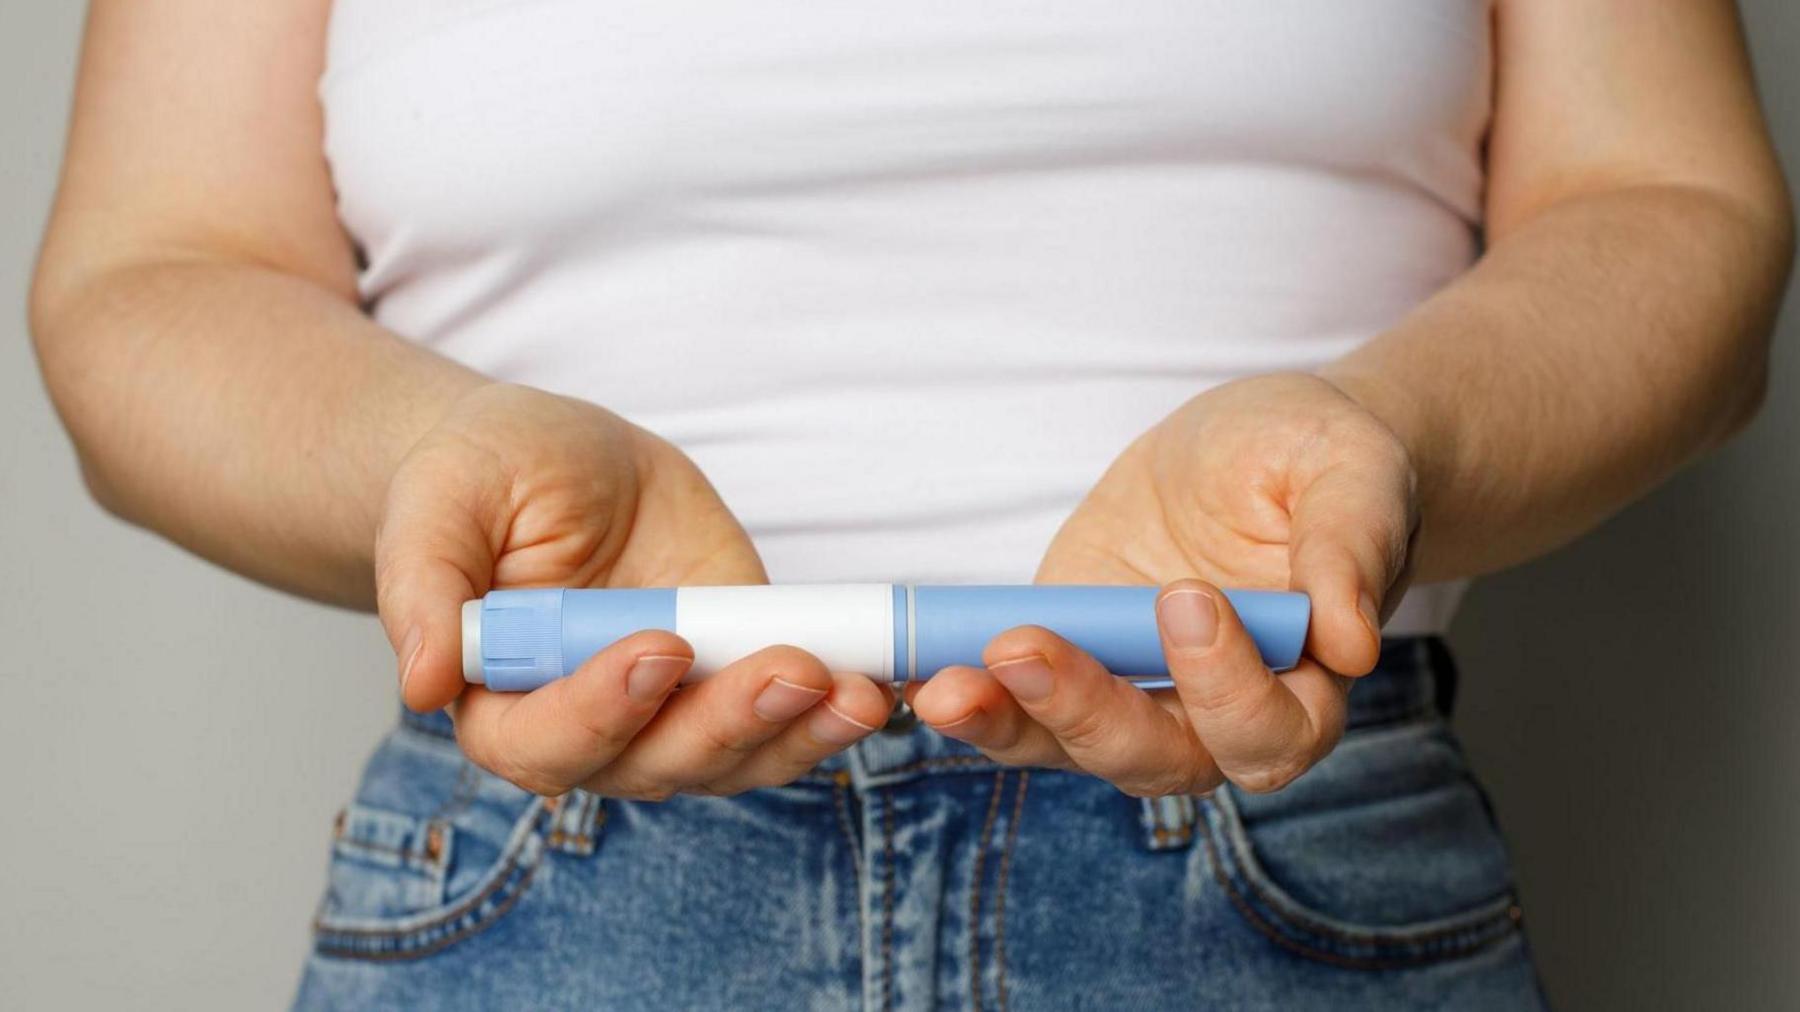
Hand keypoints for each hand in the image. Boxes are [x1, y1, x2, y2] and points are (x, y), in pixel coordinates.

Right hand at [376, 383, 890, 799]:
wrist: (552, 460)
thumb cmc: (480, 479)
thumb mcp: (438, 499)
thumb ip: (424, 584)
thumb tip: (419, 681)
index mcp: (500, 703)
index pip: (546, 740)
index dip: (603, 707)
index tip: (658, 648)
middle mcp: (591, 729)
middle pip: (658, 764)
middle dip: (728, 723)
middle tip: (793, 669)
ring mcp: (673, 709)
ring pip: (735, 757)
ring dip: (800, 733)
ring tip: (856, 690)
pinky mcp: (735, 674)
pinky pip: (785, 717)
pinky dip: (830, 709)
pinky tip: (875, 682)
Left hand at [908, 373, 1416, 795]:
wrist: (1262, 447)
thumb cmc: (1323, 462)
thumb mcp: (1352, 475)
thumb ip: (1350, 550)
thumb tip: (1350, 642)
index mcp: (1304, 687)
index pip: (1268, 727)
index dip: (1225, 684)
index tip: (1187, 600)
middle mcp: (1215, 717)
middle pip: (1155, 758)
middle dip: (1084, 713)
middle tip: (1023, 650)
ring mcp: (1133, 695)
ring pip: (1070, 745)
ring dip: (1007, 720)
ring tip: (945, 686)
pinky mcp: (1069, 661)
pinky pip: (1017, 702)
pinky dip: (971, 694)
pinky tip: (923, 670)